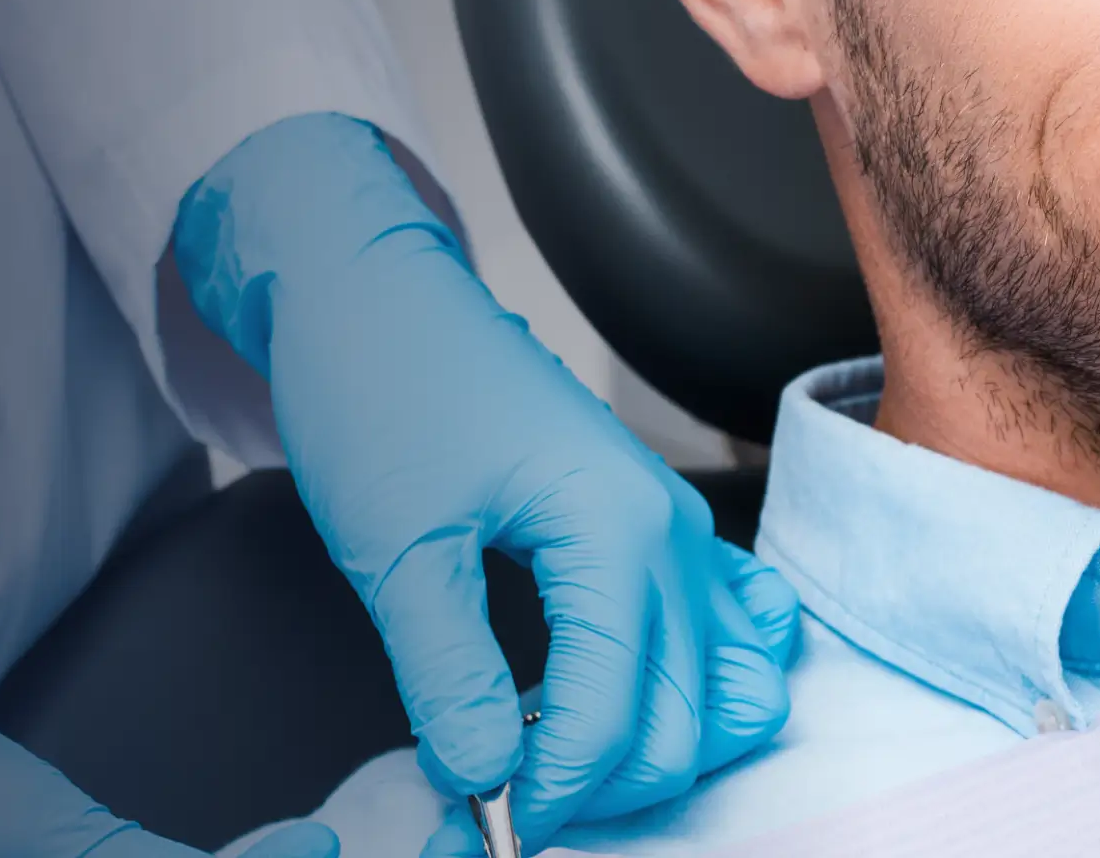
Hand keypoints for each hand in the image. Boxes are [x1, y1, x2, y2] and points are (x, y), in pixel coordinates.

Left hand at [178, 116, 804, 854]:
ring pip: (723, 688)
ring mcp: (673, 528)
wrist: (372, 296)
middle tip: (507, 812)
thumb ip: (446, 673)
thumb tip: (480, 778)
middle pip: (687, 721)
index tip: (489, 827)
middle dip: (604, 790)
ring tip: (554, 764)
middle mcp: (669, 532)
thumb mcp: (395, 543)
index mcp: (616, 532)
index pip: (617, 716)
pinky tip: (618, 702)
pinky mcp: (654, 526)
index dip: (555, 793)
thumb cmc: (382, 389)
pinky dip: (695, 688)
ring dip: (652, 750)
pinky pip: (727, 629)